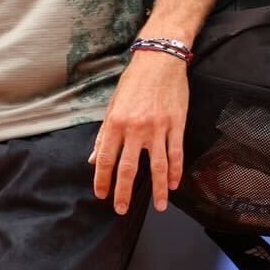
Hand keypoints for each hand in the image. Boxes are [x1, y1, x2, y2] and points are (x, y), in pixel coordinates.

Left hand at [90, 48, 189, 213]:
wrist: (159, 60)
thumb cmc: (133, 82)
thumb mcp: (112, 105)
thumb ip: (104, 135)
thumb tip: (92, 158)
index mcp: (116, 123)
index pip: (105, 159)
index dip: (102, 180)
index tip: (102, 195)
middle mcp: (135, 129)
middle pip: (129, 168)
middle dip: (124, 191)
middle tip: (122, 209)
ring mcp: (158, 128)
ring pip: (158, 166)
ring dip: (157, 189)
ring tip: (158, 207)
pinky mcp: (176, 125)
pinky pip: (176, 154)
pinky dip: (176, 172)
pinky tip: (173, 185)